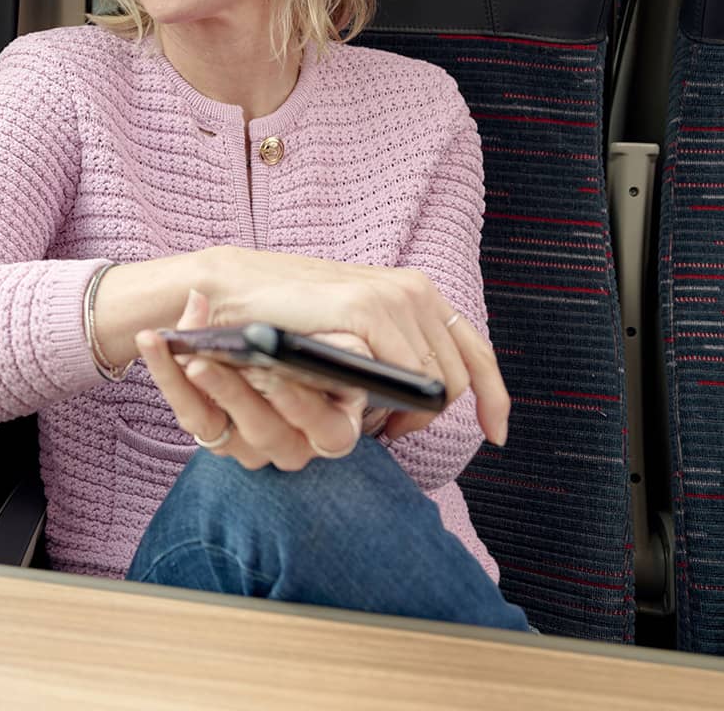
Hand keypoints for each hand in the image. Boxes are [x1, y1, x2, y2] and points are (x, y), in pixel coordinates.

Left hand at [136, 288, 363, 470]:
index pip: (329, 431)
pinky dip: (167, 371)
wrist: (272, 345)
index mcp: (336, 424)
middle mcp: (295, 443)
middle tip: (209, 362)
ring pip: (221, 424)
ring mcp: (250, 443)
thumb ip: (339, 344)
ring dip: (198, 384)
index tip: (275, 376)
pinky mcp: (213, 431)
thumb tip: (329, 344)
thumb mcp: (340, 338)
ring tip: (184, 351)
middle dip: (236, 393)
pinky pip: (188, 411)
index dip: (301, 406)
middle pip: (267, 430)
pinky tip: (156, 340)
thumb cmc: (315, 344)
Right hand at [201, 247, 509, 446]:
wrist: (229, 292)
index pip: (475, 349)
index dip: (493, 396)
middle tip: (396, 435)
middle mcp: (414, 289)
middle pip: (458, 375)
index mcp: (415, 290)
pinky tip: (375, 420)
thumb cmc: (284, 317)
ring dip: (414, 417)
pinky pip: (410, 377)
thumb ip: (393, 347)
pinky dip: (397, 407)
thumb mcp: (354, 331)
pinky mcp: (368, 310)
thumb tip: (430, 392)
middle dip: (434, 416)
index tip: (494, 434)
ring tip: (381, 430)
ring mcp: (393, 297)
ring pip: (438, 383)